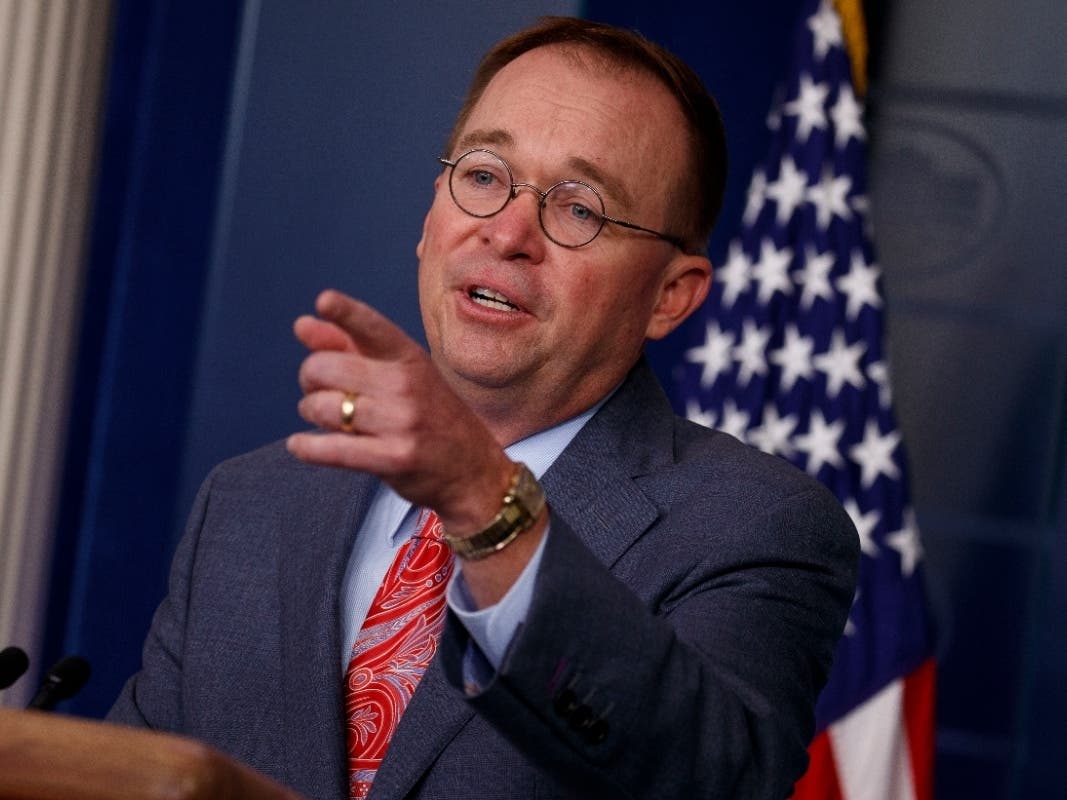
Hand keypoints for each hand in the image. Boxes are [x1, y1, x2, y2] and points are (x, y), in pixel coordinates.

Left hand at [286, 290, 513, 534]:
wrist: (473, 470)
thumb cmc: (430, 417)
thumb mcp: (401, 376)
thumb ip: (349, 347)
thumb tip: (302, 324)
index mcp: (409, 358)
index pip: (373, 328)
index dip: (346, 312)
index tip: (324, 301)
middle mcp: (406, 385)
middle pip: (325, 368)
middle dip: (310, 379)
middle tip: (322, 390)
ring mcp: (402, 422)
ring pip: (324, 407)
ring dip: (312, 412)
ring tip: (326, 418)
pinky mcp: (394, 459)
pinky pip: (333, 449)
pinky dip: (307, 447)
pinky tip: (300, 445)